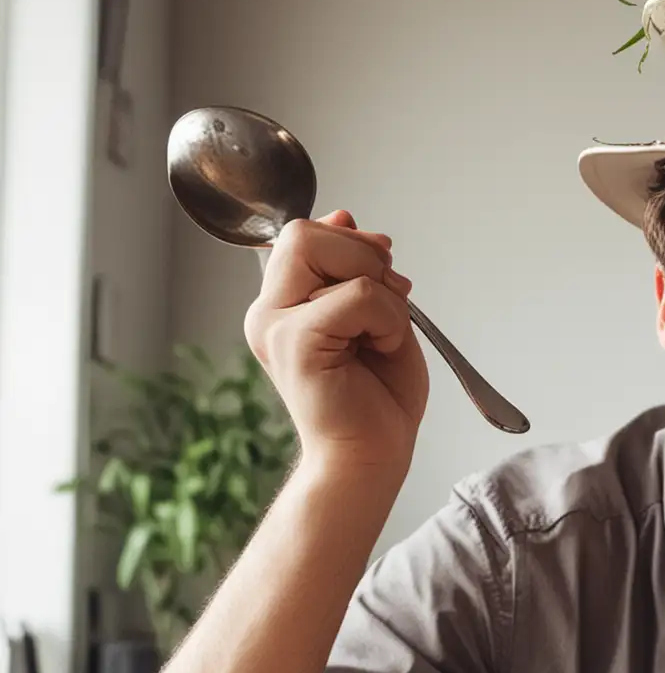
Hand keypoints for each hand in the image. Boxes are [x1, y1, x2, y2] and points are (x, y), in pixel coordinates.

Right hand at [244, 210, 428, 476]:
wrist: (372, 456)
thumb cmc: (378, 395)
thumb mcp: (376, 312)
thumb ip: (355, 266)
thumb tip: (343, 215)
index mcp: (283, 302)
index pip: (303, 231)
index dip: (350, 240)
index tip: (381, 274)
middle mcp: (268, 311)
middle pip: (305, 232)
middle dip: (364, 257)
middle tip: (385, 305)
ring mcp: (275, 326)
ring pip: (330, 253)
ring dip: (382, 292)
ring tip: (380, 336)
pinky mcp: (295, 343)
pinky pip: (359, 295)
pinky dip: (389, 318)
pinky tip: (382, 349)